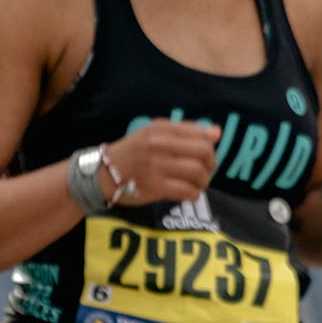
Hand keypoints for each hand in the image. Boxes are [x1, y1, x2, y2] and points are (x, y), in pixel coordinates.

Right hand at [101, 120, 218, 205]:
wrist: (104, 172)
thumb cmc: (134, 152)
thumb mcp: (155, 133)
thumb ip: (186, 131)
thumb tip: (217, 133)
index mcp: (161, 128)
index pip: (201, 134)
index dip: (210, 148)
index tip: (206, 156)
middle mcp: (160, 144)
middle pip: (204, 152)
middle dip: (211, 164)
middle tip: (206, 171)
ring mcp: (158, 165)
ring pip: (198, 173)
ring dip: (204, 181)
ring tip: (197, 183)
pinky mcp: (156, 186)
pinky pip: (188, 191)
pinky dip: (194, 194)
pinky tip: (189, 193)